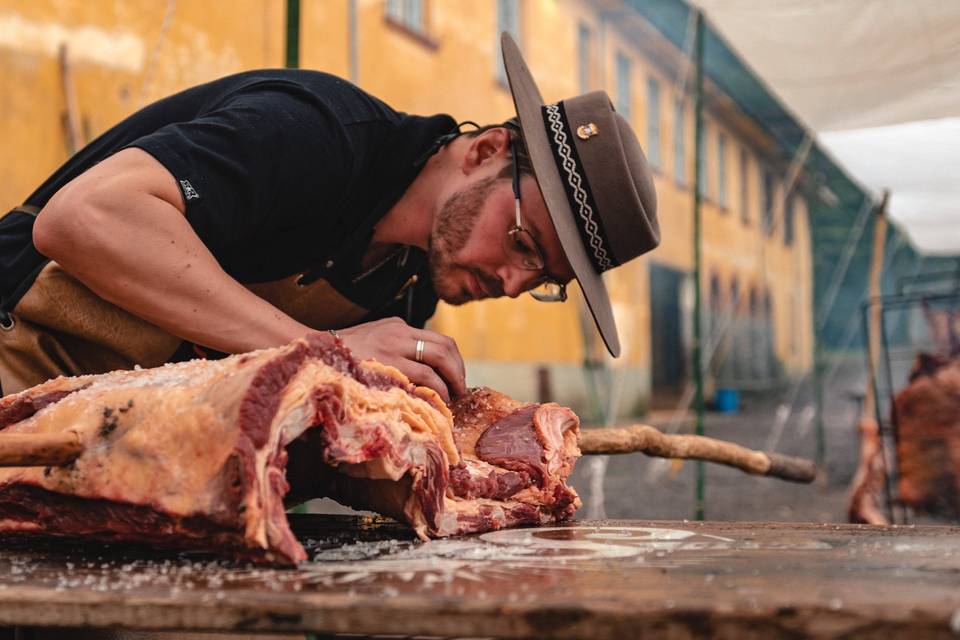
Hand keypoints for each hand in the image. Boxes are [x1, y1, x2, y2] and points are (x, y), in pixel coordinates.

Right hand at [336, 317, 466, 404]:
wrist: (314, 353)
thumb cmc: (343, 354)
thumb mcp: (373, 339)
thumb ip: (396, 347)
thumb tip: (423, 371)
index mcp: (398, 326)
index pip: (439, 339)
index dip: (455, 360)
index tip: (457, 377)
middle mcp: (398, 334)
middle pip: (444, 348)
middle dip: (458, 371)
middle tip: (461, 390)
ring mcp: (392, 348)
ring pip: (436, 362)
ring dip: (449, 383)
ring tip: (451, 398)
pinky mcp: (386, 364)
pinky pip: (420, 377)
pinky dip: (434, 390)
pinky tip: (434, 401)